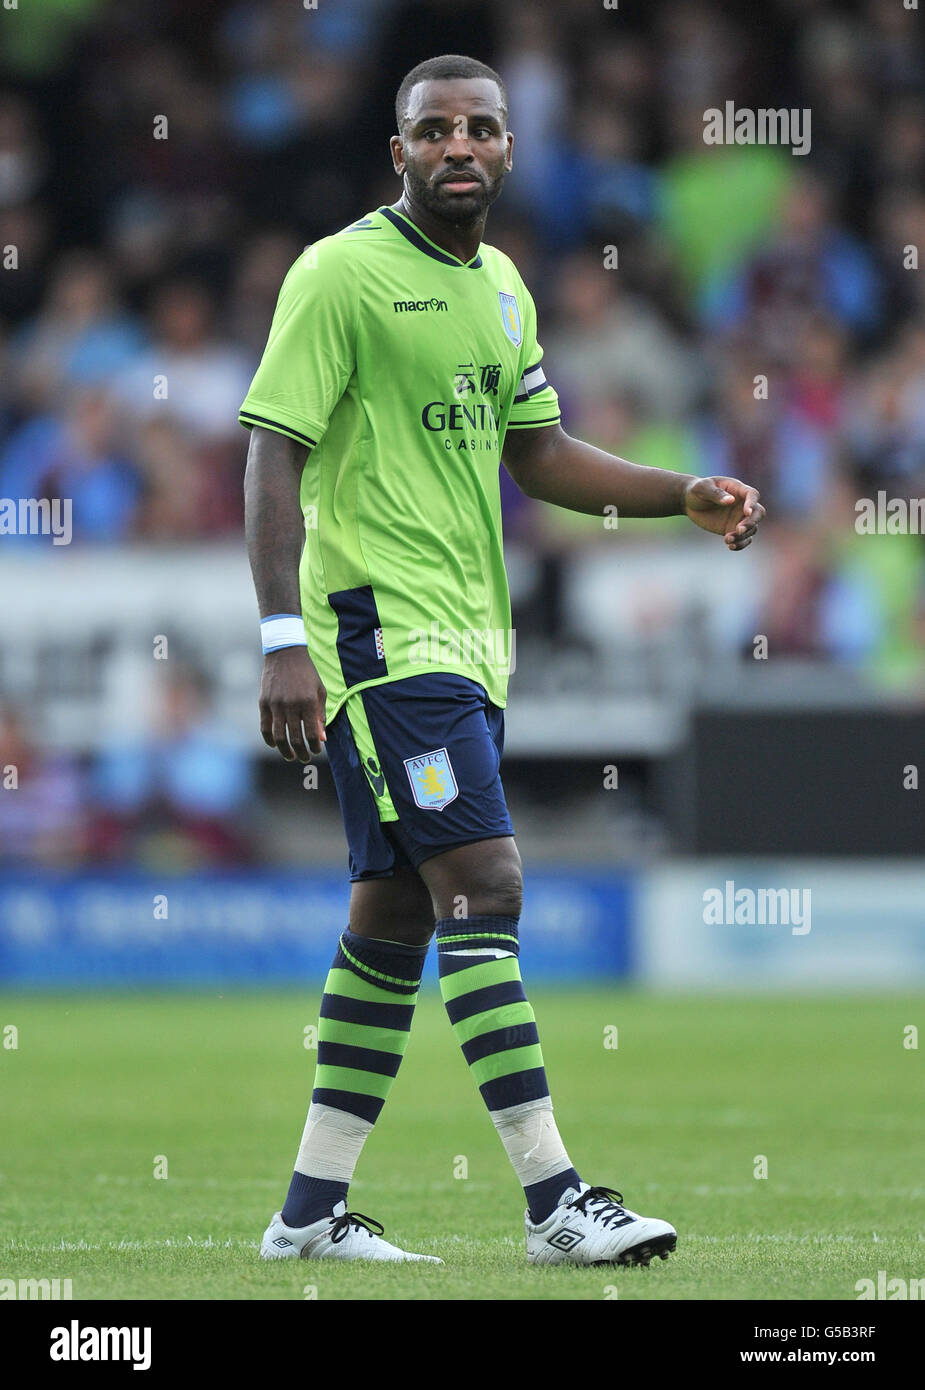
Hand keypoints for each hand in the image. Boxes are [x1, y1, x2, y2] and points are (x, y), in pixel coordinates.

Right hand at [258, 647, 326, 761]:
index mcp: (308, 702)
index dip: (314, 746)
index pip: (311, 733)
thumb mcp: (319, 691)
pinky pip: (265, 727)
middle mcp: (291, 705)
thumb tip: (321, 739)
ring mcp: (276, 704)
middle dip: (301, 752)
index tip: (316, 750)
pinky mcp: (263, 703)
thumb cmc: (307, 673)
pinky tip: (275, 745)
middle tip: (305, 758)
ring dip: (285, 751)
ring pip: (279, 737)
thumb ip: (320, 716)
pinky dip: (269, 740)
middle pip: (295, 738)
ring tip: (291, 756)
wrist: (285, 653)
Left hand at [683, 476, 765, 550]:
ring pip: (751, 529)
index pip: (752, 494)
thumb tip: (731, 500)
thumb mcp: (703, 488)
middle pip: (758, 513)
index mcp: (738, 490)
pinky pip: (743, 539)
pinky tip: (730, 546)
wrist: (690, 503)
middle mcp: (743, 504)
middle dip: (751, 523)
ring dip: (742, 536)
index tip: (746, 512)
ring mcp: (739, 518)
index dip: (752, 503)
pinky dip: (740, 544)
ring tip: (727, 539)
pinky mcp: (733, 529)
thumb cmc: (697, 490)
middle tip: (738, 530)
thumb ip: (716, 494)